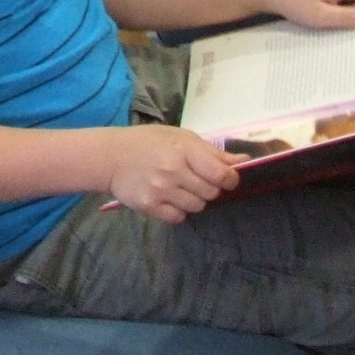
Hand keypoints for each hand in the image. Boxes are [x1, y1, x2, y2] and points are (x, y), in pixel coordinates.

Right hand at [105, 125, 241, 223]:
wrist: (110, 156)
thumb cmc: (149, 142)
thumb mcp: (181, 137)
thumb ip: (213, 152)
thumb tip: (244, 161)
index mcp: (183, 150)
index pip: (221, 174)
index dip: (230, 179)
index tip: (226, 178)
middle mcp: (173, 171)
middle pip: (211, 193)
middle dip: (208, 187)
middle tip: (194, 179)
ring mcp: (160, 190)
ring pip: (197, 206)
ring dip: (194, 199)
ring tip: (179, 187)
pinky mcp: (149, 206)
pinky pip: (178, 217)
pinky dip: (178, 211)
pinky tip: (168, 198)